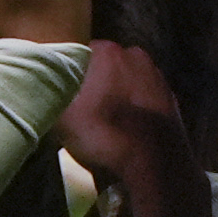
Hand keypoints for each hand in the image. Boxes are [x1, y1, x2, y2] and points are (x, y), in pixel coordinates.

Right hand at [58, 39, 184, 191]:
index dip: (69, 75)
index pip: (78, 54)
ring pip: (127, 81)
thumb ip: (50, 96)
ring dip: (117, 95)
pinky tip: (127, 129)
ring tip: (106, 122)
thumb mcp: (62, 119)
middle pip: (105, 66)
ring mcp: (157, 76)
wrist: (155, 165)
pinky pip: (144, 99)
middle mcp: (134, 55)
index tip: (63, 93)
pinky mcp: (172, 99)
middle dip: (95, 82)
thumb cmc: (105, 135)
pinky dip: (135, 109)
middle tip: (82, 109)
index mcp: (106, 51)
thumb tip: (45, 90)